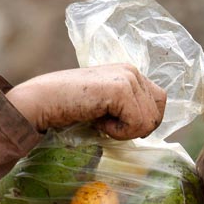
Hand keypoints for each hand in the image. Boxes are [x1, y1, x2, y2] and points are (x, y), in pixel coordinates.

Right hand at [6, 64, 166, 138]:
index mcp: (131, 73)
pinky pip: (136, 125)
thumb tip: (151, 126)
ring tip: (100, 118)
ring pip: (149, 122)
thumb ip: (129, 107)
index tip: (116, 121)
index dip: (143, 121)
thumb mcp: (107, 105)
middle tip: (106, 121)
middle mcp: (132, 71)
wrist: (43, 101)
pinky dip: (118, 132)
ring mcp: (128, 78)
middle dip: (134, 128)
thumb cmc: (71, 107)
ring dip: (124, 131)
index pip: (160, 102)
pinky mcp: (121, 90)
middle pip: (157, 114)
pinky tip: (98, 120)